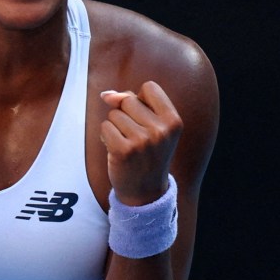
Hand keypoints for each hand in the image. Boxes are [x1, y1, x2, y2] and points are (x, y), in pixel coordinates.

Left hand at [100, 81, 182, 205]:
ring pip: (114, 114)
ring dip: (115, 128)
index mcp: (173, 121)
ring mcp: (143, 141)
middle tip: (135, 138)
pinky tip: (117, 151)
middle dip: (125, 115)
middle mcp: (161, 130)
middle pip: (128, 100)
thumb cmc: (146, 154)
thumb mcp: (151, 126)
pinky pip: (105, 127)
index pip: (149, 87)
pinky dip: (106, 137)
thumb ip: (131, 102)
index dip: (140, 99)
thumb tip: (106, 95)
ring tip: (127, 145)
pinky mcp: (124, 150)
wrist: (145, 192)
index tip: (144, 119)